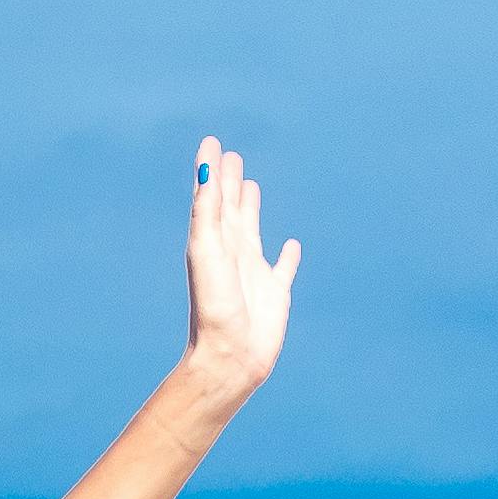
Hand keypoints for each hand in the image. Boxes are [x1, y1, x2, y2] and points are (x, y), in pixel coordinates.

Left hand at [177, 135, 298, 396]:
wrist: (228, 356)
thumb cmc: (214, 306)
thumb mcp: (207, 250)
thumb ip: (208, 210)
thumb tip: (205, 169)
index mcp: (212, 241)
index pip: (211, 196)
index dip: (211, 169)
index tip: (212, 142)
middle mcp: (231, 253)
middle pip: (231, 208)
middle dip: (230, 182)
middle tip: (232, 156)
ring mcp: (253, 273)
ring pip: (252, 230)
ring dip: (252, 209)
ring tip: (252, 187)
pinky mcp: (275, 294)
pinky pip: (283, 268)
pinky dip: (288, 256)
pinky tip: (292, 246)